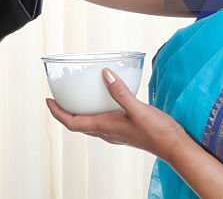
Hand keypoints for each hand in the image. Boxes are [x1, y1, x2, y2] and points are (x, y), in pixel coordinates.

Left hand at [46, 68, 187, 163]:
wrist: (174, 146)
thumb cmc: (157, 132)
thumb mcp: (138, 109)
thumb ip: (120, 91)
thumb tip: (104, 74)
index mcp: (105, 127)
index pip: (72, 122)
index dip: (57, 112)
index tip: (48, 100)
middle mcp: (107, 132)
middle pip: (77, 123)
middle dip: (64, 111)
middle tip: (58, 97)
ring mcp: (115, 132)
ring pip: (89, 123)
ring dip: (79, 112)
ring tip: (76, 98)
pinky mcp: (124, 130)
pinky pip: (102, 121)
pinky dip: (95, 111)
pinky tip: (104, 101)